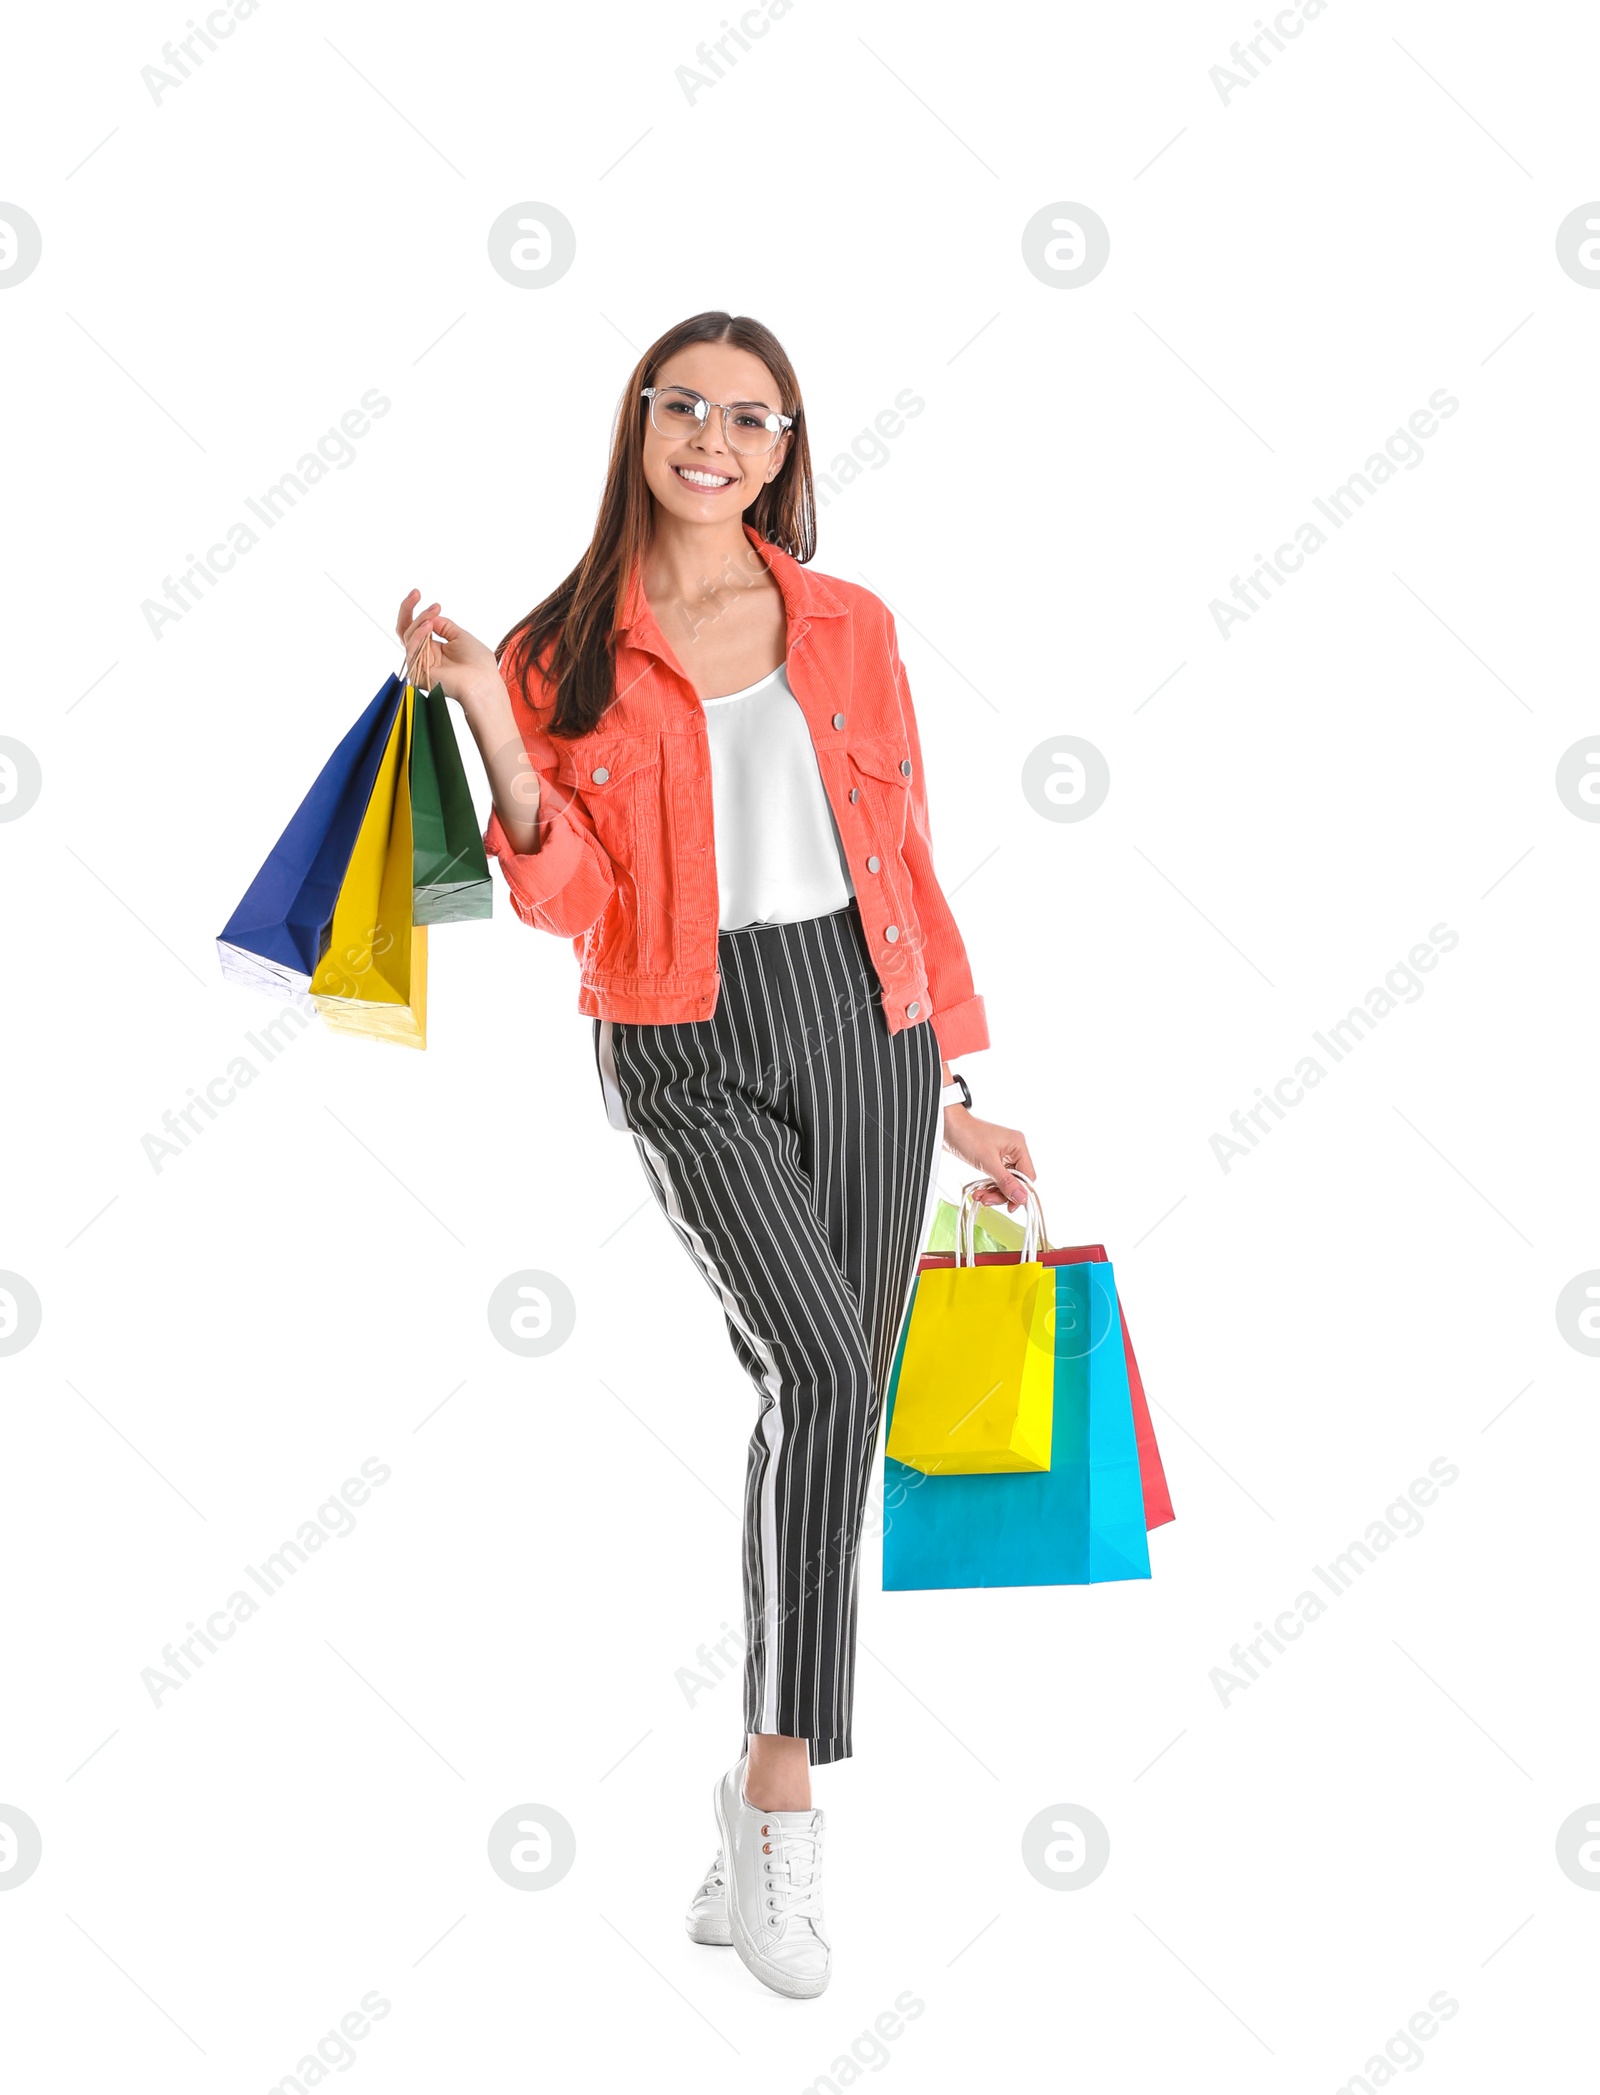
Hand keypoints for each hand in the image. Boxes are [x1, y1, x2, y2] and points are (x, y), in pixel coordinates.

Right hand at [396, 591, 499, 711]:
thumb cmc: (477, 663)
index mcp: (434, 649)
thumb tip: (430, 617)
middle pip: (405, 630)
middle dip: (407, 609)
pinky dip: (419, 635)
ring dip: (420, 620)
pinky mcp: (418, 672)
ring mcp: (420, 664)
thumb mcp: (460, 636)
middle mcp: (424, 656)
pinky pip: (411, 648)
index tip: (420, 594)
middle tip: (416, 594)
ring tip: (434, 612)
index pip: (417, 628)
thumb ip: (443, 625)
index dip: (417, 610)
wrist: (483, 682)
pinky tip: (429, 626)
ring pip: (408, 635)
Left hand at [941, 1109, 1035, 1209]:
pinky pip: (996, 1178)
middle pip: (1016, 1181)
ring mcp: (1003, 1155)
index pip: (1028, 1176)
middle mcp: (1014, 1150)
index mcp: (1018, 1145)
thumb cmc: (967, 1136)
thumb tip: (1022, 1198)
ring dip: (993, 1192)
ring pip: (1005, 1182)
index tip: (1010, 1206)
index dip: (1020, 1192)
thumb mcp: (988, 1162)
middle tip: (988, 1201)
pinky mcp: (992, 1159)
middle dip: (1002, 1193)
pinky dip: (988, 1186)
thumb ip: (1006, 1182)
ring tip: (980, 1197)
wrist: (947, 1126)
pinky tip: (979, 1191)